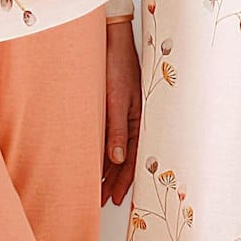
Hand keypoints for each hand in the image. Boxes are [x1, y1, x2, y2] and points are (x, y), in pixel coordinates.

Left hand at [102, 19, 140, 205]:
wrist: (111, 41)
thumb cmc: (116, 66)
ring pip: (120, 150)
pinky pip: (114, 137)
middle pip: (126, 159)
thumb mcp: (116, 99)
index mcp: (139, 121)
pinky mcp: (116, 107)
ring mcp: (126, 115)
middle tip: (105, 200)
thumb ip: (117, 129)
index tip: (115, 198)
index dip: (124, 180)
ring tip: (102, 188)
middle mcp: (134, 121)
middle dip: (117, 181)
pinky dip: (108, 152)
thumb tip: (117, 159)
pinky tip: (101, 162)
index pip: (132, 159)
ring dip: (111, 170)